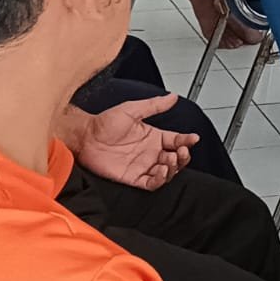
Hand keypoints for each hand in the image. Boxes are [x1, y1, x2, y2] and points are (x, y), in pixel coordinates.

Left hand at [73, 95, 197, 190]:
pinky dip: (160, 179)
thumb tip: (172, 97)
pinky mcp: (133, 177)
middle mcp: (150, 152)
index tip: (193, 138)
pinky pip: (152, 183)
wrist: (85, 137)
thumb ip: (154, 105)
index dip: (187, 140)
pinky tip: (161, 171)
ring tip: (170, 159)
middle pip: (176, 158)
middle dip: (183, 156)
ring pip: (167, 172)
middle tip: (182, 151)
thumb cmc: (104, 123)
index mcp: (152, 136)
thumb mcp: (132, 109)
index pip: (176, 140)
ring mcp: (142, 165)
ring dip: (173, 168)